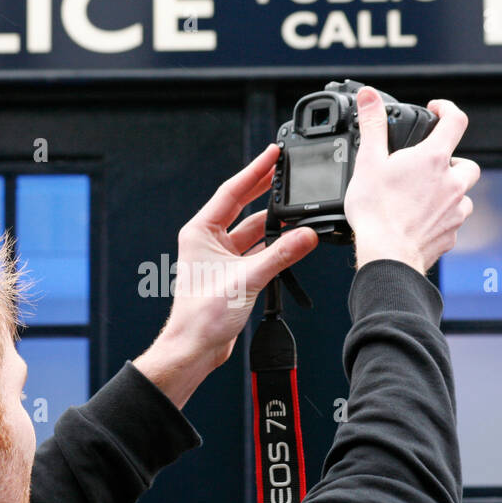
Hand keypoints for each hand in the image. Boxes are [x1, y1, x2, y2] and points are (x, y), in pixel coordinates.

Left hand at [134, 145, 319, 407]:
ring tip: (298, 211)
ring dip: (274, 224)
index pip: (231, 192)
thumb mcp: (246, 279)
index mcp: (200, 232)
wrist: (195, 348)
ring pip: (253, 232)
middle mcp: (208, 241)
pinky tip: (292, 242)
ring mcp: (220, 257)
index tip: (272, 153)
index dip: (254, 171)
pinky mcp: (232, 274)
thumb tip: (306, 235)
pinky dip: (275, 246)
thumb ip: (280, 255)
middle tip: (286, 170)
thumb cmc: (201, 316)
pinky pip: (258, 251)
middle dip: (265, 189)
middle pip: (242, 206)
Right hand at [343, 87, 479, 273]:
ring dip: (449, 191)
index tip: (437, 110)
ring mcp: (455, 210)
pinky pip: (454, 220)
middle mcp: (452, 183)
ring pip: (463, 194)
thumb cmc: (377, 211)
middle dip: (452, 161)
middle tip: (429, 165)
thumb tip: (369, 95)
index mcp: (434, 159)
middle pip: (466, 163)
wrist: (387, 256)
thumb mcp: (368, 161)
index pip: (456, 120)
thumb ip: (372, 125)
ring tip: (423, 195)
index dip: (447, 109)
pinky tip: (422, 220)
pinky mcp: (451, 234)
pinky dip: (443, 216)